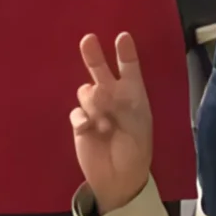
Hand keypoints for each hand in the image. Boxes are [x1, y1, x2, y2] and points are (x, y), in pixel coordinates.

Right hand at [71, 31, 156, 211]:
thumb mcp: (138, 124)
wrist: (121, 178)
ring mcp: (94, 110)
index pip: (129, 69)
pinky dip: (82, 118)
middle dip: (94, 55)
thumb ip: (120, 103)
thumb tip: (96, 89)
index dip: (125, 53)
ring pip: (86, 92)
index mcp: (132, 95)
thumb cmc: (136, 149)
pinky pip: (76, 113)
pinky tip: (89, 129)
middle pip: (100, 71)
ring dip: (94, 105)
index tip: (122, 37)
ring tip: (104, 125)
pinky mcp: (81, 125)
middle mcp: (112, 98)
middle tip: (88, 39)